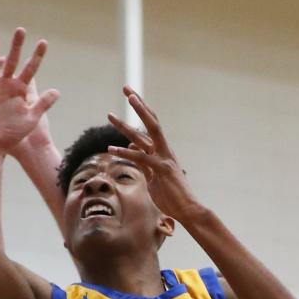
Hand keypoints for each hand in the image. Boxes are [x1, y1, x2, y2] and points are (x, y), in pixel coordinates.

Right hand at [0, 29, 59, 154]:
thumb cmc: (12, 134)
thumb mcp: (31, 118)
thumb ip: (42, 104)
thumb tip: (57, 91)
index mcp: (20, 89)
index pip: (30, 69)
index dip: (37, 56)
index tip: (44, 42)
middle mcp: (6, 85)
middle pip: (12, 61)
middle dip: (17, 46)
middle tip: (21, 30)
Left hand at [107, 88, 199, 221]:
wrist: (188, 210)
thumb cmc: (171, 196)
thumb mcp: (152, 176)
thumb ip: (141, 160)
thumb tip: (130, 145)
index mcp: (162, 151)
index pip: (150, 125)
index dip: (141, 109)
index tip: (130, 95)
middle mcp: (164, 150)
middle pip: (151, 121)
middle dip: (138, 104)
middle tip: (126, 88)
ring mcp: (164, 158)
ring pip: (145, 135)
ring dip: (126, 125)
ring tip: (110, 115)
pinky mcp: (162, 170)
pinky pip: (141, 158)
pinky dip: (125, 153)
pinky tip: (111, 149)